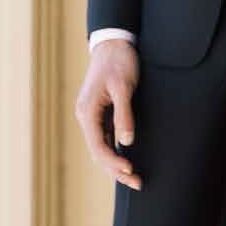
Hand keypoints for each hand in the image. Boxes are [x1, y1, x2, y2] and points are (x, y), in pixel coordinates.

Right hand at [75, 39, 141, 189]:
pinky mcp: (100, 112)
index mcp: (88, 112)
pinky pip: (105, 138)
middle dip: (116, 170)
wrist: (113, 42)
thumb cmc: (119, 61)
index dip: (114, 162)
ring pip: (101, 147)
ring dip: (116, 163)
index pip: (98, 146)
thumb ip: (124, 113)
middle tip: (138, 183)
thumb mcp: (124, 86)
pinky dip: (115, 151)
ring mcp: (92, 116)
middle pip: (98, 152)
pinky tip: (127, 159)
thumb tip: (127, 141)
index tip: (131, 170)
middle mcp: (86, 117)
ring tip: (134, 178)